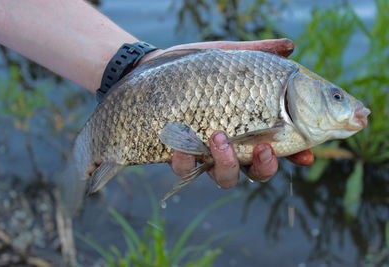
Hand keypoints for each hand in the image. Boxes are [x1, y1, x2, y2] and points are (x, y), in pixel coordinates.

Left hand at [146, 39, 313, 187]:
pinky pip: (185, 169)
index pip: (280, 148)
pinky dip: (184, 159)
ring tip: (218, 136)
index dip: (296, 156)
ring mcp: (207, 155)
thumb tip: (289, 46)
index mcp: (250, 128)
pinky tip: (181, 141)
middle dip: (263, 166)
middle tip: (262, 148)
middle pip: (256, 173)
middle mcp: (233, 147)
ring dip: (226, 162)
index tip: (305, 156)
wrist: (158, 72)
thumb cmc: (200, 68)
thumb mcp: (230, 58)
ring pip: (224, 177)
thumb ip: (259, 53)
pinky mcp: (180, 156)